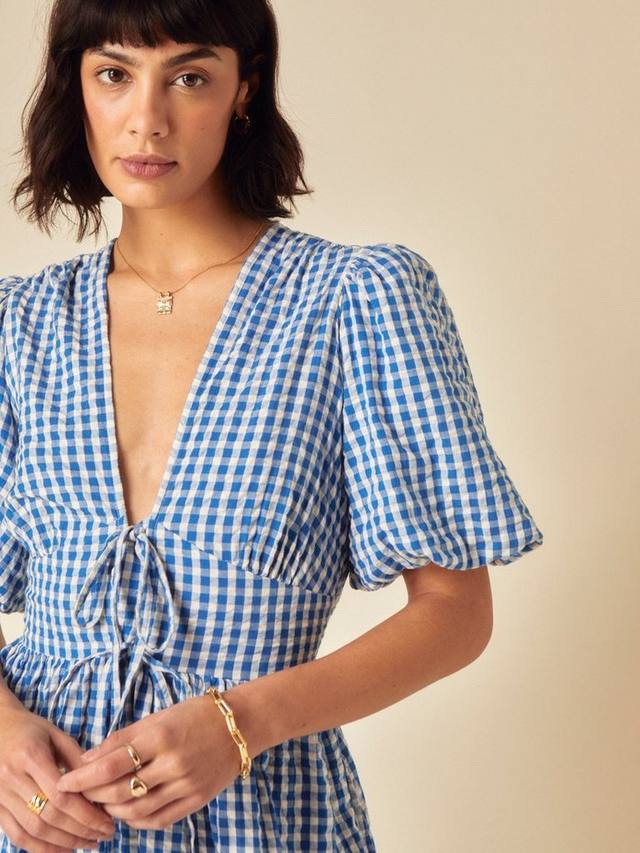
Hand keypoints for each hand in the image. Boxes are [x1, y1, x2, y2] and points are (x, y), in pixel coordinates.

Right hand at [0, 704, 115, 852]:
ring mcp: (0, 795)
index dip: (86, 814)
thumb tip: (100, 785)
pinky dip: (40, 848)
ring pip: (33, 830)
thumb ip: (76, 758)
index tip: (107, 822)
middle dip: (80, 831)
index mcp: (31, 756)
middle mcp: (12, 778)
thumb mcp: (56, 734)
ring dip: (64, 843)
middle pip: (49, 816)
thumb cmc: (31, 729)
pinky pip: (17, 835)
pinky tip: (62, 850)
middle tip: (104, 835)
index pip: (61, 795)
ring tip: (89, 843)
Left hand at [55, 693, 248, 831]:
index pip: (111, 764)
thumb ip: (123, 738)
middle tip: (79, 794)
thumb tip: (88, 758)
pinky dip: (136, 821)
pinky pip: (157, 820)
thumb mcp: (158, 717)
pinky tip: (127, 813)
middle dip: (93, 795)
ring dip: (112, 811)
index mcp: (161, 736)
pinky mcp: (196, 800)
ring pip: (136, 811)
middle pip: (120, 791)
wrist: (240, 725)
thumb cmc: (195, 714)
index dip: (83, 777)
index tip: (64, 781)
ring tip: (101, 803)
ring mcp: (185, 784)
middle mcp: (172, 763)